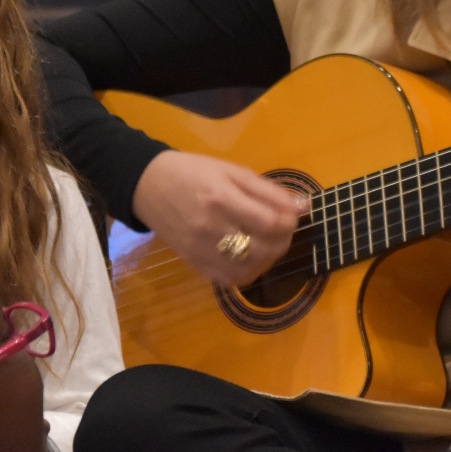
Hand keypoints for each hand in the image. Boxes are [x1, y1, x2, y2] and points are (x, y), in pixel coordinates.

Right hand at [132, 149, 306, 287]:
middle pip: (262, 248)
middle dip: (284, 240)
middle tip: (285, 228)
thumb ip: (268, 190)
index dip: (290, 221)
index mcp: (221, 198)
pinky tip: (252, 257)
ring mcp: (201, 250)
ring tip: (271, 242)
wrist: (148, 186)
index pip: (268, 222)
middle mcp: (211, 228)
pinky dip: (248, 273)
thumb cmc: (193, 171)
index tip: (295, 214)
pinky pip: (228, 280)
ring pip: (248, 269)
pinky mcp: (194, 264)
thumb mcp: (232, 170)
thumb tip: (302, 206)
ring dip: (269, 259)